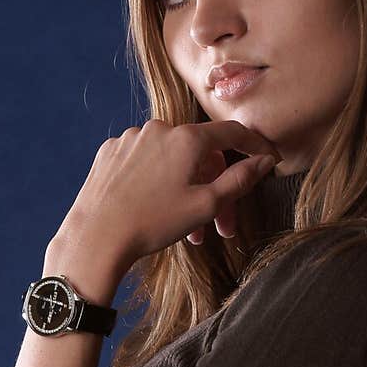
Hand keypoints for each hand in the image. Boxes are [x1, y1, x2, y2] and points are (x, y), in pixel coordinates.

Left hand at [53, 118, 282, 275]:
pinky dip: (158, 181)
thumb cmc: (153, 223)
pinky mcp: (111, 152)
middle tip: (222, 227)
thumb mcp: (205, 205)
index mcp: (187, 139)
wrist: (96, 236)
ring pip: (172, 160)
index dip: (255, 146)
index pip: (232, 133)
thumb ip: (239, 180)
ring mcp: (131, 139)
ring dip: (186, 189)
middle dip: (215, 188)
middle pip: (201, 154)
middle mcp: (159, 129)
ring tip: (186, 229)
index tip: (270, 158)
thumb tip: (264, 160)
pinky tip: (155, 207)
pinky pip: (146, 161)